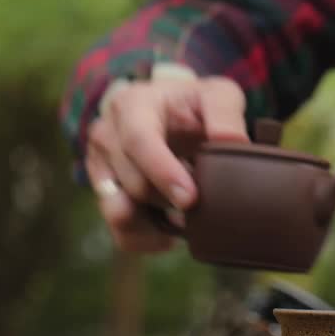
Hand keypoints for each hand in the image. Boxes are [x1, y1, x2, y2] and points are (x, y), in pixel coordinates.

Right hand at [85, 76, 247, 251]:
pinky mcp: (105, 192)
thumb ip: (225, 115)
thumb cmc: (196, 105)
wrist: (173, 112)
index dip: (162, 172)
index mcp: (133, 105)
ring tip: (186, 221)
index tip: (190, 198)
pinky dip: (146, 239)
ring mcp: (101, 165)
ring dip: (156, 224)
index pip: (138, 141)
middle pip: (133, 182)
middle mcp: (107, 133)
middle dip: (169, 199)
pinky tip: (170, 236)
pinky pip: (119, 230)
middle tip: (200, 203)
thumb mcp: (218, 96)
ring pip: (120, 211)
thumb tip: (233, 143)